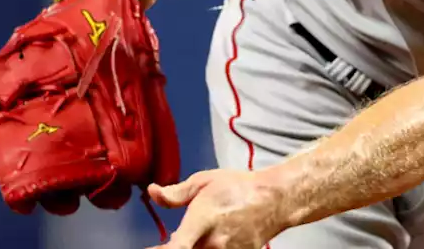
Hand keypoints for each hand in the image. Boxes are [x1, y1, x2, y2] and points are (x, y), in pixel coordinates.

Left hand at [145, 169, 288, 248]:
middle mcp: (215, 242)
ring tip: (193, 236)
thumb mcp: (204, 181)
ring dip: (192, 247)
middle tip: (170, 241)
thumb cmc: (238, 187)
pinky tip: (209, 239)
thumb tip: (152, 192)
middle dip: (174, 248)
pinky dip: (207, 248)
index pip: (177, 247)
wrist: (274, 200)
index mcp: (204, 219)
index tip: (150, 248)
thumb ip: (176, 193)